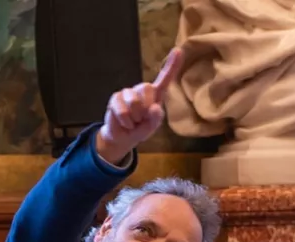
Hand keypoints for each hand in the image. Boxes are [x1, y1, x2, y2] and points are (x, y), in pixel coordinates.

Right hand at [95, 47, 183, 163]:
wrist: (122, 137)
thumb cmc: (140, 129)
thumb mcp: (151, 127)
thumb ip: (155, 119)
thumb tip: (154, 107)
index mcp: (156, 95)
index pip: (165, 78)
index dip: (172, 65)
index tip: (179, 50)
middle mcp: (142, 90)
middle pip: (147, 89)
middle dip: (145, 109)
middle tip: (141, 119)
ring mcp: (128, 92)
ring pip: (134, 102)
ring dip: (135, 118)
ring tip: (133, 121)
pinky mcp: (116, 98)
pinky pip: (123, 111)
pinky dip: (125, 121)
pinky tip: (124, 122)